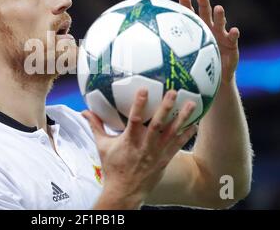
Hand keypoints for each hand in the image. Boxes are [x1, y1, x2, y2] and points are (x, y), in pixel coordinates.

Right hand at [82, 89, 197, 208]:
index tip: (144, 89)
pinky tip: (194, 123)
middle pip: (158, 125)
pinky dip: (186, 134)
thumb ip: (96, 126)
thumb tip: (85, 112)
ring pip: (172, 133)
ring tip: (191, 104)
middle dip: (166, 107)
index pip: (134, 120)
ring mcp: (157, 153)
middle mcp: (145, 146)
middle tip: (174, 92)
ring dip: (182, 118)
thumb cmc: (113, 167)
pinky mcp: (165, 160)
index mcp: (129, 141)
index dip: (139, 104)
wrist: (125, 191)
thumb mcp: (102, 146)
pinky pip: (178, 145)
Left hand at [179, 0, 239, 84]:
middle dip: (204, 4)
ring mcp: (221, 35)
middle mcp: (209, 28)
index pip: (190, 14)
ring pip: (220, 22)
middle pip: (206, 13)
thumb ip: (171, 51)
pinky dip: (234, 34)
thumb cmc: (198, 64)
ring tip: (218, 8)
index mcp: (197, 28)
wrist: (215, 76)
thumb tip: (149, 49)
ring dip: (220, 15)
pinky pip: (233, 38)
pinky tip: (234, 30)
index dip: (187, 4)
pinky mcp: (232, 44)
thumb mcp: (184, 57)